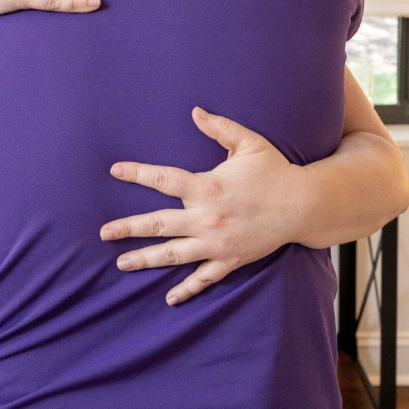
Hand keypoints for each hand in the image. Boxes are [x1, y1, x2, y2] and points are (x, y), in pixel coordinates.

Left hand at [99, 107, 304, 305]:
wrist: (304, 205)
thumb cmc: (275, 170)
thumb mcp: (249, 142)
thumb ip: (219, 127)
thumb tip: (195, 111)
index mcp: (207, 187)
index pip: (163, 179)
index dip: (137, 173)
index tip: (115, 171)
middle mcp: (207, 217)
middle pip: (159, 224)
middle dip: (129, 228)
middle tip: (104, 232)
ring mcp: (217, 242)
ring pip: (174, 254)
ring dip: (146, 259)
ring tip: (122, 263)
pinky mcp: (230, 259)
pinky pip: (204, 278)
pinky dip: (187, 289)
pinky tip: (169, 297)